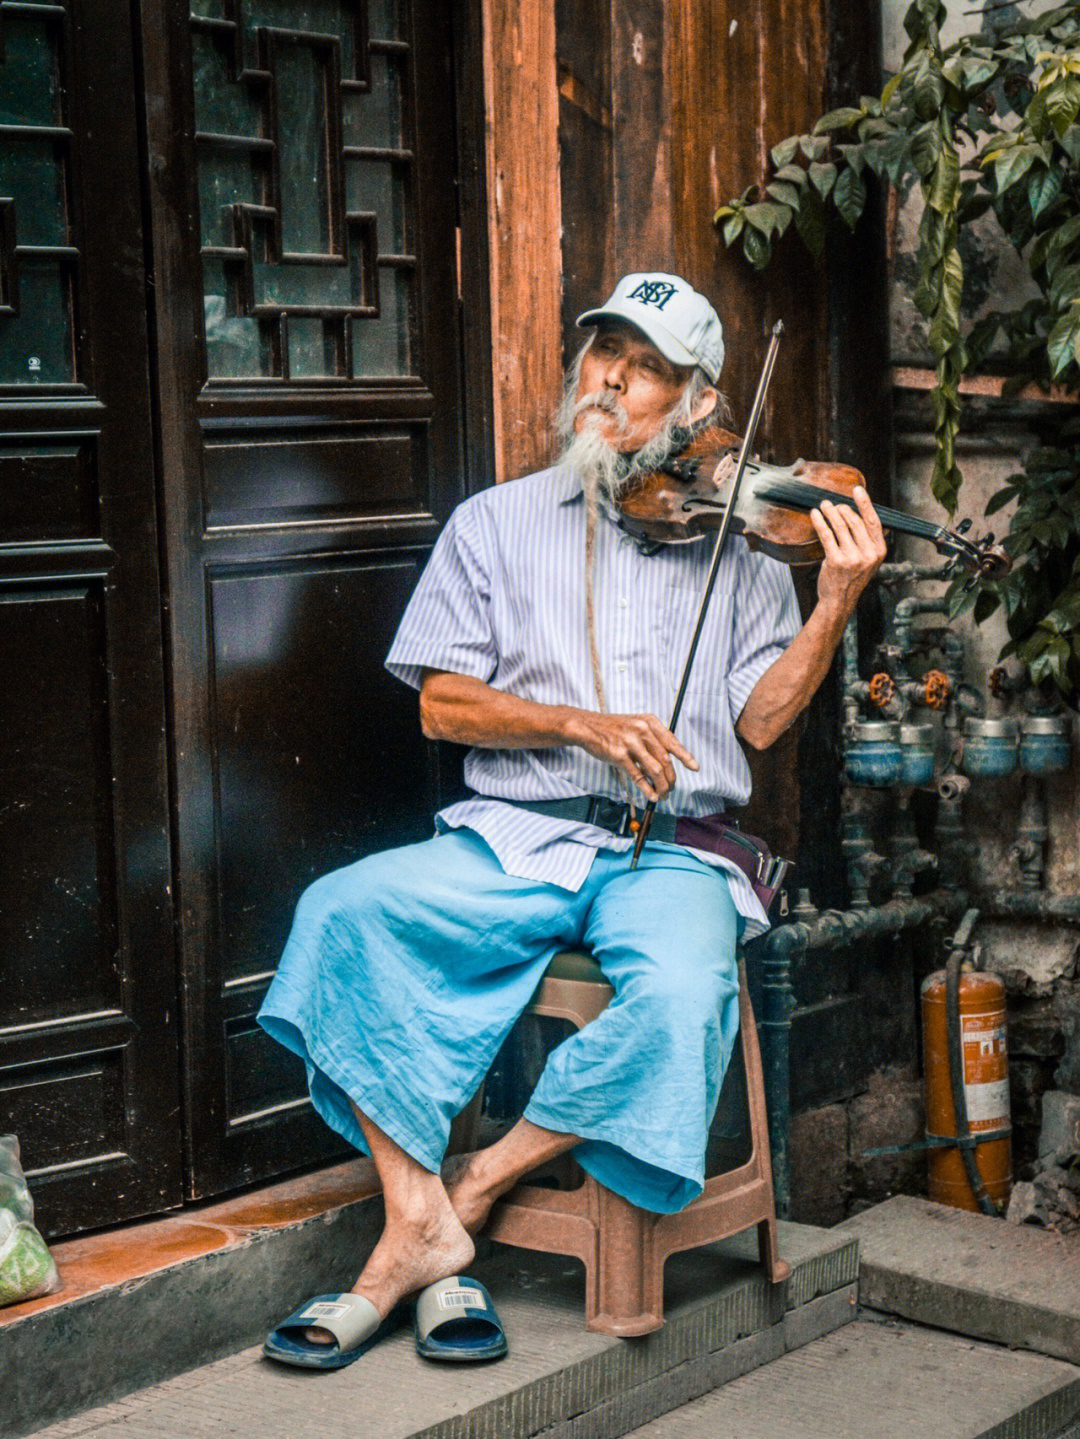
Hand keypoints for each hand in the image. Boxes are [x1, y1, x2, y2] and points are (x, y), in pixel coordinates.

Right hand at [565, 711, 698, 801]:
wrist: (587, 727)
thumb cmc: (612, 728)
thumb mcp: (635, 725)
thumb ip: (651, 739)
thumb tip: (666, 762)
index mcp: (649, 722)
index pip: (672, 742)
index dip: (684, 756)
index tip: (694, 767)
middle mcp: (643, 730)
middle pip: (665, 759)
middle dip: (671, 778)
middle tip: (672, 789)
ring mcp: (631, 743)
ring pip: (655, 770)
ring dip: (662, 786)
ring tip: (664, 795)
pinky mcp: (619, 755)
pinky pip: (638, 776)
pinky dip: (647, 789)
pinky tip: (652, 796)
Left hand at [810, 486, 886, 618]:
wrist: (839, 600)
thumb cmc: (851, 577)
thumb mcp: (867, 559)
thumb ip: (866, 540)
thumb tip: (856, 512)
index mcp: (879, 551)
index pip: (873, 521)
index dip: (865, 503)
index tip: (857, 489)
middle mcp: (869, 554)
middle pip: (855, 521)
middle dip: (842, 510)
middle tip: (833, 505)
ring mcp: (852, 558)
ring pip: (840, 526)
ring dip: (830, 512)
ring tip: (824, 505)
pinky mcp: (836, 561)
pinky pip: (826, 535)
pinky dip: (820, 522)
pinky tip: (815, 514)